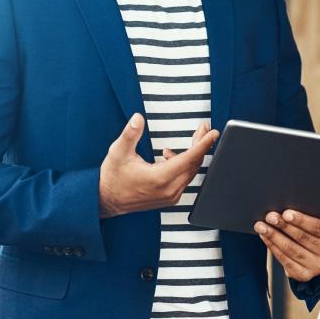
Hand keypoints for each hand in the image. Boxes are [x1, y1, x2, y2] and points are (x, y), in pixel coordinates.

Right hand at [98, 114, 216, 217]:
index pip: (189, 159)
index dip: (203, 144)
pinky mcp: (169, 198)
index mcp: (159, 178)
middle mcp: (168, 190)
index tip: (213, 133)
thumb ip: (130, 134)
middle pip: (194, 164)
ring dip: (193, 154)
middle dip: (201, 144)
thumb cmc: (112, 176)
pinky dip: (183, 165)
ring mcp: (170, 196)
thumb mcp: (118, 151)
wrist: (106, 200)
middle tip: (203, 128)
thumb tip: (138, 118)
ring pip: (191, 172)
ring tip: (192, 137)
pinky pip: (184, 179)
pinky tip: (170, 156)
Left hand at [256, 201, 319, 281]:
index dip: (301, 220)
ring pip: (291, 250)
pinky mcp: (304, 275)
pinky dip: (273, 247)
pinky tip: (265, 237)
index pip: (318, 227)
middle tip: (270, 216)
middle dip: (284, 226)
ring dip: (274, 237)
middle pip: (303, 238)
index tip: (286, 213)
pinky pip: (285, 260)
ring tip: (262, 226)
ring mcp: (317, 267)